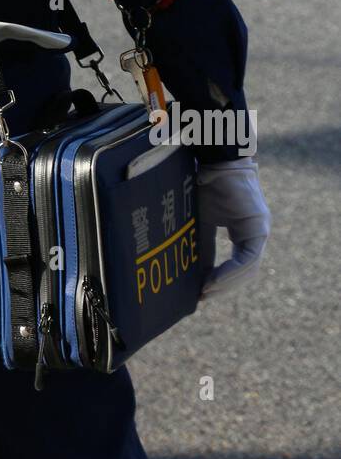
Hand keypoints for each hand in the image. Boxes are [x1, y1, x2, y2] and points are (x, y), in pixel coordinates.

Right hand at [198, 157, 269, 300]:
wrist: (213, 161)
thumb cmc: (206, 185)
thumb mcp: (201, 222)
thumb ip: (203, 246)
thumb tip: (198, 275)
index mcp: (246, 230)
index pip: (239, 265)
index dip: (222, 281)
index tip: (201, 292)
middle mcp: (257, 232)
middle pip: (245, 271)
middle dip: (224, 287)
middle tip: (202, 297)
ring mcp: (260, 229)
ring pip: (248, 269)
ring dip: (226, 283)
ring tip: (205, 291)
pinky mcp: (258, 227)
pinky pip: (248, 259)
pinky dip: (229, 272)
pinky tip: (211, 279)